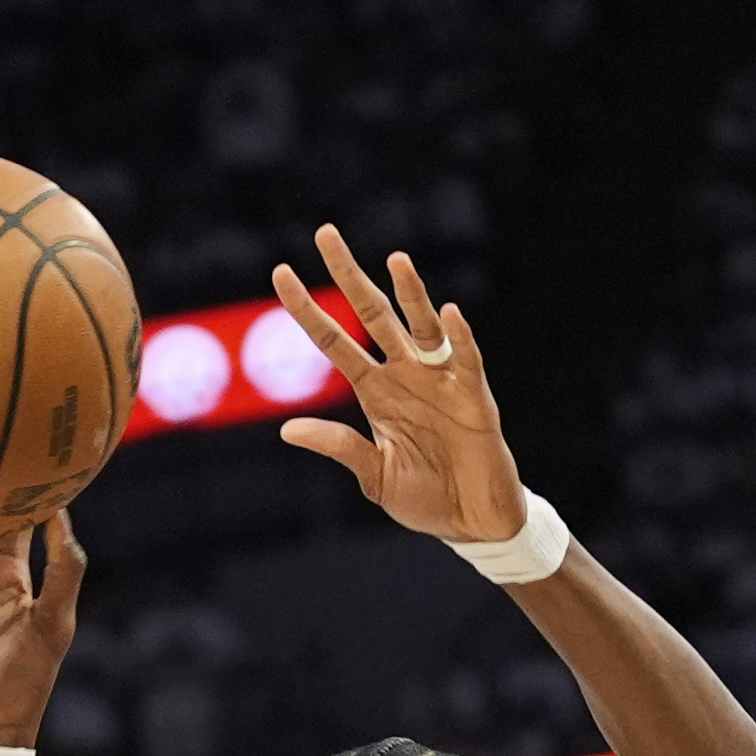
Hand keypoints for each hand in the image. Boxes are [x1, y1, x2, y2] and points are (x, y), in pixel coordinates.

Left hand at [269, 226, 531, 543]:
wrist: (475, 522)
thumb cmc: (427, 499)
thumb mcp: (375, 476)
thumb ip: (340, 447)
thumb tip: (288, 429)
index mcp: (374, 392)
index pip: (333, 340)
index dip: (306, 309)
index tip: (281, 273)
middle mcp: (404, 375)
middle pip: (372, 313)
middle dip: (348, 274)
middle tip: (325, 233)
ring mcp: (440, 381)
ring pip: (419, 325)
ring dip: (410, 292)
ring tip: (395, 260)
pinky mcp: (474, 397)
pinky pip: (465, 360)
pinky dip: (459, 338)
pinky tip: (449, 314)